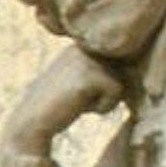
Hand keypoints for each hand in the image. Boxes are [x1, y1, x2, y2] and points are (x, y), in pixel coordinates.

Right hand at [0, 48, 127, 155]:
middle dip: (105, 92)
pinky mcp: (90, 75)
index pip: (117, 63)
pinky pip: (117, 92)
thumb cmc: (56, 106)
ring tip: (78, 102)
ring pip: (121, 82)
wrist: (31, 122)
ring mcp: (86, 58)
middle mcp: (84, 45)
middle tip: (77, 99)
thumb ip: (99, 71)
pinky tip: (79, 107)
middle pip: (122, 71)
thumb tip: (134, 71)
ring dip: (104, 100)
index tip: (77, 93)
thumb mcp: (78, 81)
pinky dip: (102, 107)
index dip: (104, 86)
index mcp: (80, 44)